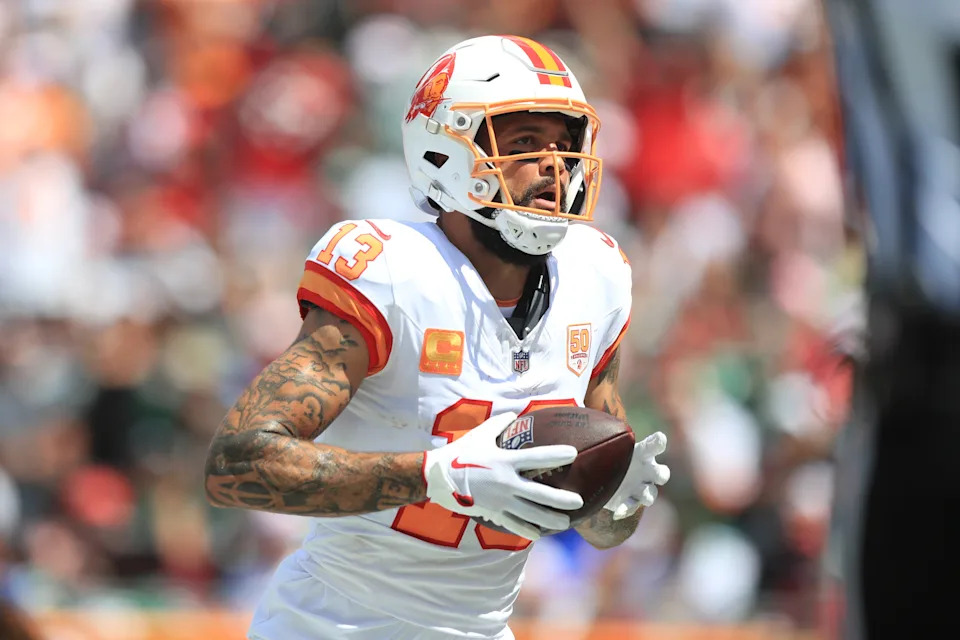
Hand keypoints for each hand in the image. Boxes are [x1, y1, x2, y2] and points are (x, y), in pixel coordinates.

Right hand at [423, 412, 582, 539]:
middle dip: (561, 499)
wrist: (438, 477)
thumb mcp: (481, 434)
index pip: (537, 457)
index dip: (556, 454)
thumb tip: (515, 415)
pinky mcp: (492, 512)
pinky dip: (527, 530)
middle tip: (579, 501)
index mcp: (505, 460)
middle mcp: (506, 482)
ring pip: (530, 513)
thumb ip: (500, 423)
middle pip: (540, 494)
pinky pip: (513, 524)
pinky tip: (539, 534)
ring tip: (566, 524)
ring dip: (550, 519)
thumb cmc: (461, 453)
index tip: (573, 453)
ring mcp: (500, 501)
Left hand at [603, 431, 669, 519]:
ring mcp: (640, 487)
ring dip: (647, 495)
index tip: (659, 439)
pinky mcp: (630, 501)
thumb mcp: (603, 444)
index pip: (656, 445)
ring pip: (652, 494)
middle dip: (661, 474)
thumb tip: (584, 420)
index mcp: (642, 453)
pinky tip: (617, 512)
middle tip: (656, 475)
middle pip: (663, 474)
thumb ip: (601, 438)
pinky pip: (634, 507)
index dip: (659, 442)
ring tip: (640, 495)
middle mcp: (645, 470)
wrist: (598, 475)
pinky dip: (626, 509)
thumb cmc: (603, 453)